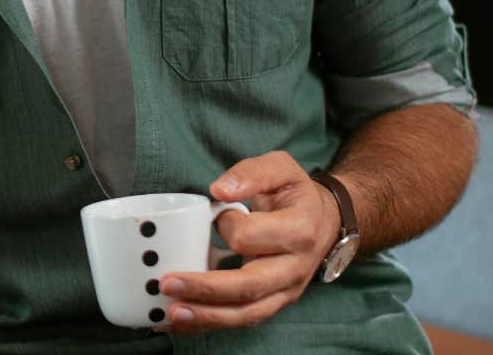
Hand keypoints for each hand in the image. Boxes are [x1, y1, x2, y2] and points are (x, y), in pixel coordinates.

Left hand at [155, 151, 340, 333]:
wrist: (324, 221)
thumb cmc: (295, 193)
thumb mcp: (280, 168)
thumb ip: (251, 173)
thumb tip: (219, 190)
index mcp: (299, 230)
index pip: (250, 237)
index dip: (225, 225)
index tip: (214, 213)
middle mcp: (295, 267)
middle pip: (249, 286)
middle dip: (206, 289)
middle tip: (168, 283)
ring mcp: (286, 290)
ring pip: (246, 313)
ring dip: (207, 316)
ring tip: (171, 313)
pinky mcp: (273, 302)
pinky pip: (242, 319)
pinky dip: (210, 323)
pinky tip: (180, 323)